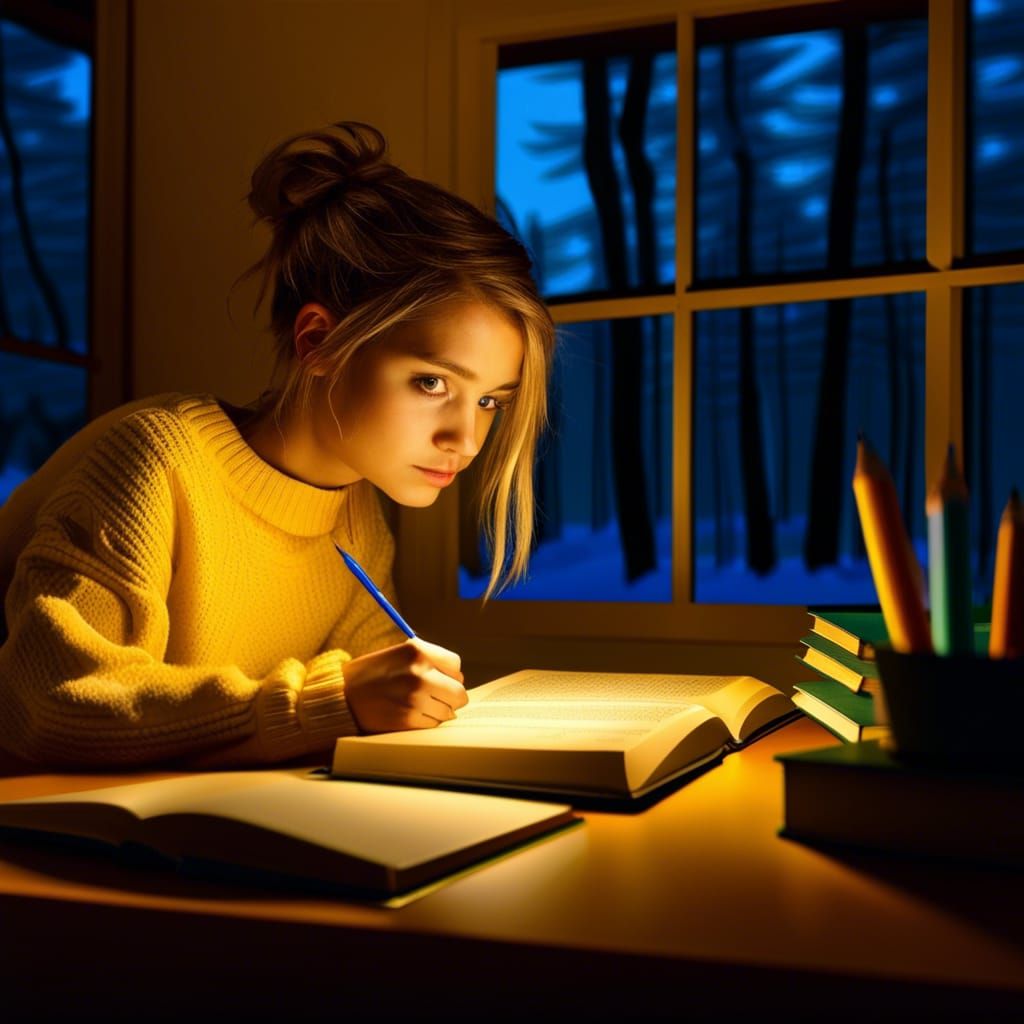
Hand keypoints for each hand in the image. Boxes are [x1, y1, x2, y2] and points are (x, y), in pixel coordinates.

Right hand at [342, 637, 467, 732]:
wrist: (341, 696)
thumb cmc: (371, 674)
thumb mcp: (398, 654)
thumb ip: (427, 660)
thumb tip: (457, 679)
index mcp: (417, 650)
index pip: (456, 665)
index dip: (450, 674)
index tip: (441, 678)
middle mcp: (419, 673)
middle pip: (459, 692)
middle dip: (450, 697)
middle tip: (437, 697)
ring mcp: (415, 697)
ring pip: (449, 711)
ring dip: (438, 711)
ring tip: (418, 705)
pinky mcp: (408, 719)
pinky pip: (434, 724)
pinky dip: (426, 722)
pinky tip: (410, 714)